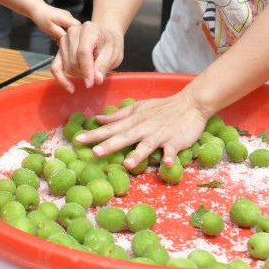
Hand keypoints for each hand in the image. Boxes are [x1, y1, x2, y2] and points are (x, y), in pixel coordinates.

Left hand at [32, 4, 77, 45]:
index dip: (75, 35)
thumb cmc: (42, 18)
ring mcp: (67, 17)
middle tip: (58, 40)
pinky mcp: (64, 18)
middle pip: (75, 29)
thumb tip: (69, 39)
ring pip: (70, 29)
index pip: (78, 27)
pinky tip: (53, 32)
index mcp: (66, 18)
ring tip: (53, 35)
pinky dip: (60, 31)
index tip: (67, 40)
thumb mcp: (50, 28)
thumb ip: (60, 34)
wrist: (37, 9)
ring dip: (62, 34)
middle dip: (67, 36)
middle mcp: (69, 16)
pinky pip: (66, 27)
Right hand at [50, 20, 123, 93]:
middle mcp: (73, 32)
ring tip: (90, 71)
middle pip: (74, 61)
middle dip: (85, 73)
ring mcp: (64, 40)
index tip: (91, 83)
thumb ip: (104, 66)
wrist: (105, 39)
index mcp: (89, 29)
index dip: (87, 70)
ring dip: (78, 74)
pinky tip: (70, 87)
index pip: (83, 52)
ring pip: (67, 66)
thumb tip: (96, 80)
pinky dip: (61, 79)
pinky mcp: (60, 50)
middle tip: (97, 74)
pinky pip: (56, 67)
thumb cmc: (109, 45)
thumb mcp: (113, 54)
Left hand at [76, 90, 207, 170]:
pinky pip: (171, 150)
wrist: (190, 104)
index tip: (78, 140)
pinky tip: (166, 163)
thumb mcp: (139, 108)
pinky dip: (169, 156)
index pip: (111, 128)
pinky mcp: (175, 141)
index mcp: (134, 120)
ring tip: (127, 164)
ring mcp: (160, 134)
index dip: (94, 134)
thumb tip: (98, 119)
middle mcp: (144, 127)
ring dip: (138, 154)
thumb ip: (119, 115)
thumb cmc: (162, 108)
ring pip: (147, 145)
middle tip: (94, 152)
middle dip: (109, 145)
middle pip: (124, 137)